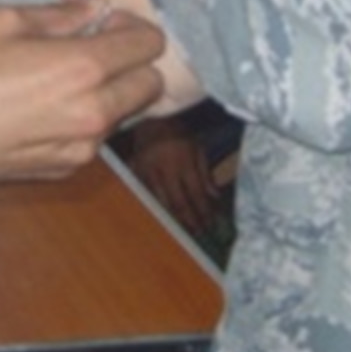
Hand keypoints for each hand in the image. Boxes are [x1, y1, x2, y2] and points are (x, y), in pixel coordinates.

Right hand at [0, 0, 165, 226]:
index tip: (105, 23)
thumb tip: (95, 6)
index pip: (149, 44)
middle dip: (133, 62)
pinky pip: (96, 136)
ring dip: (110, 92)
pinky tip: (44, 108)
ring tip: (62, 79)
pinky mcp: (67, 167)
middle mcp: (93, 111)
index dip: (132, 27)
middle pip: (151, 83)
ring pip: (126, 112)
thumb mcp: (2, 21)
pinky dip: (85, 118)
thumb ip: (60, 14)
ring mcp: (83, 146)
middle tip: (93, 49)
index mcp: (82, 67)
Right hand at [121, 117, 221, 232]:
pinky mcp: (135, 172)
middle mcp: (165, 168)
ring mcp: (148, 171)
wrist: (149, 119)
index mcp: (183, 161)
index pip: (196, 193)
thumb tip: (214, 197)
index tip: (210, 224)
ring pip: (161, 201)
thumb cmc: (177, 132)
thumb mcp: (196, 147)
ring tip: (183, 228)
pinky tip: (163, 214)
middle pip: (178, 201)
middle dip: (190, 219)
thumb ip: (205, 173)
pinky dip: (156, 205)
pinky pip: (147, 193)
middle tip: (198, 232)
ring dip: (173, 216)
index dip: (203, 211)